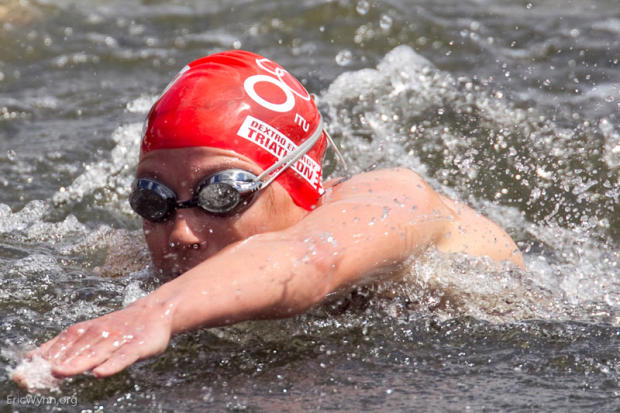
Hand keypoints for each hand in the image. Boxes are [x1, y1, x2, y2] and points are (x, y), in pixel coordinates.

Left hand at [31, 298, 174, 377]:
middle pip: (75, 352)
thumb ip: (63, 345)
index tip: (25, 374)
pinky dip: (112, 365)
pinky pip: (123, 357)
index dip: (43, 360)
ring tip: (61, 372)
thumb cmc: (118, 327)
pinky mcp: (136, 347)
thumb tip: (30, 356)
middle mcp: (98, 334)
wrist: (153, 312)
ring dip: (77, 363)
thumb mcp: (89, 331)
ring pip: (95, 354)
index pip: (60, 345)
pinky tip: (101, 372)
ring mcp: (118, 340)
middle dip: (56, 364)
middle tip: (37, 377)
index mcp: (85, 331)